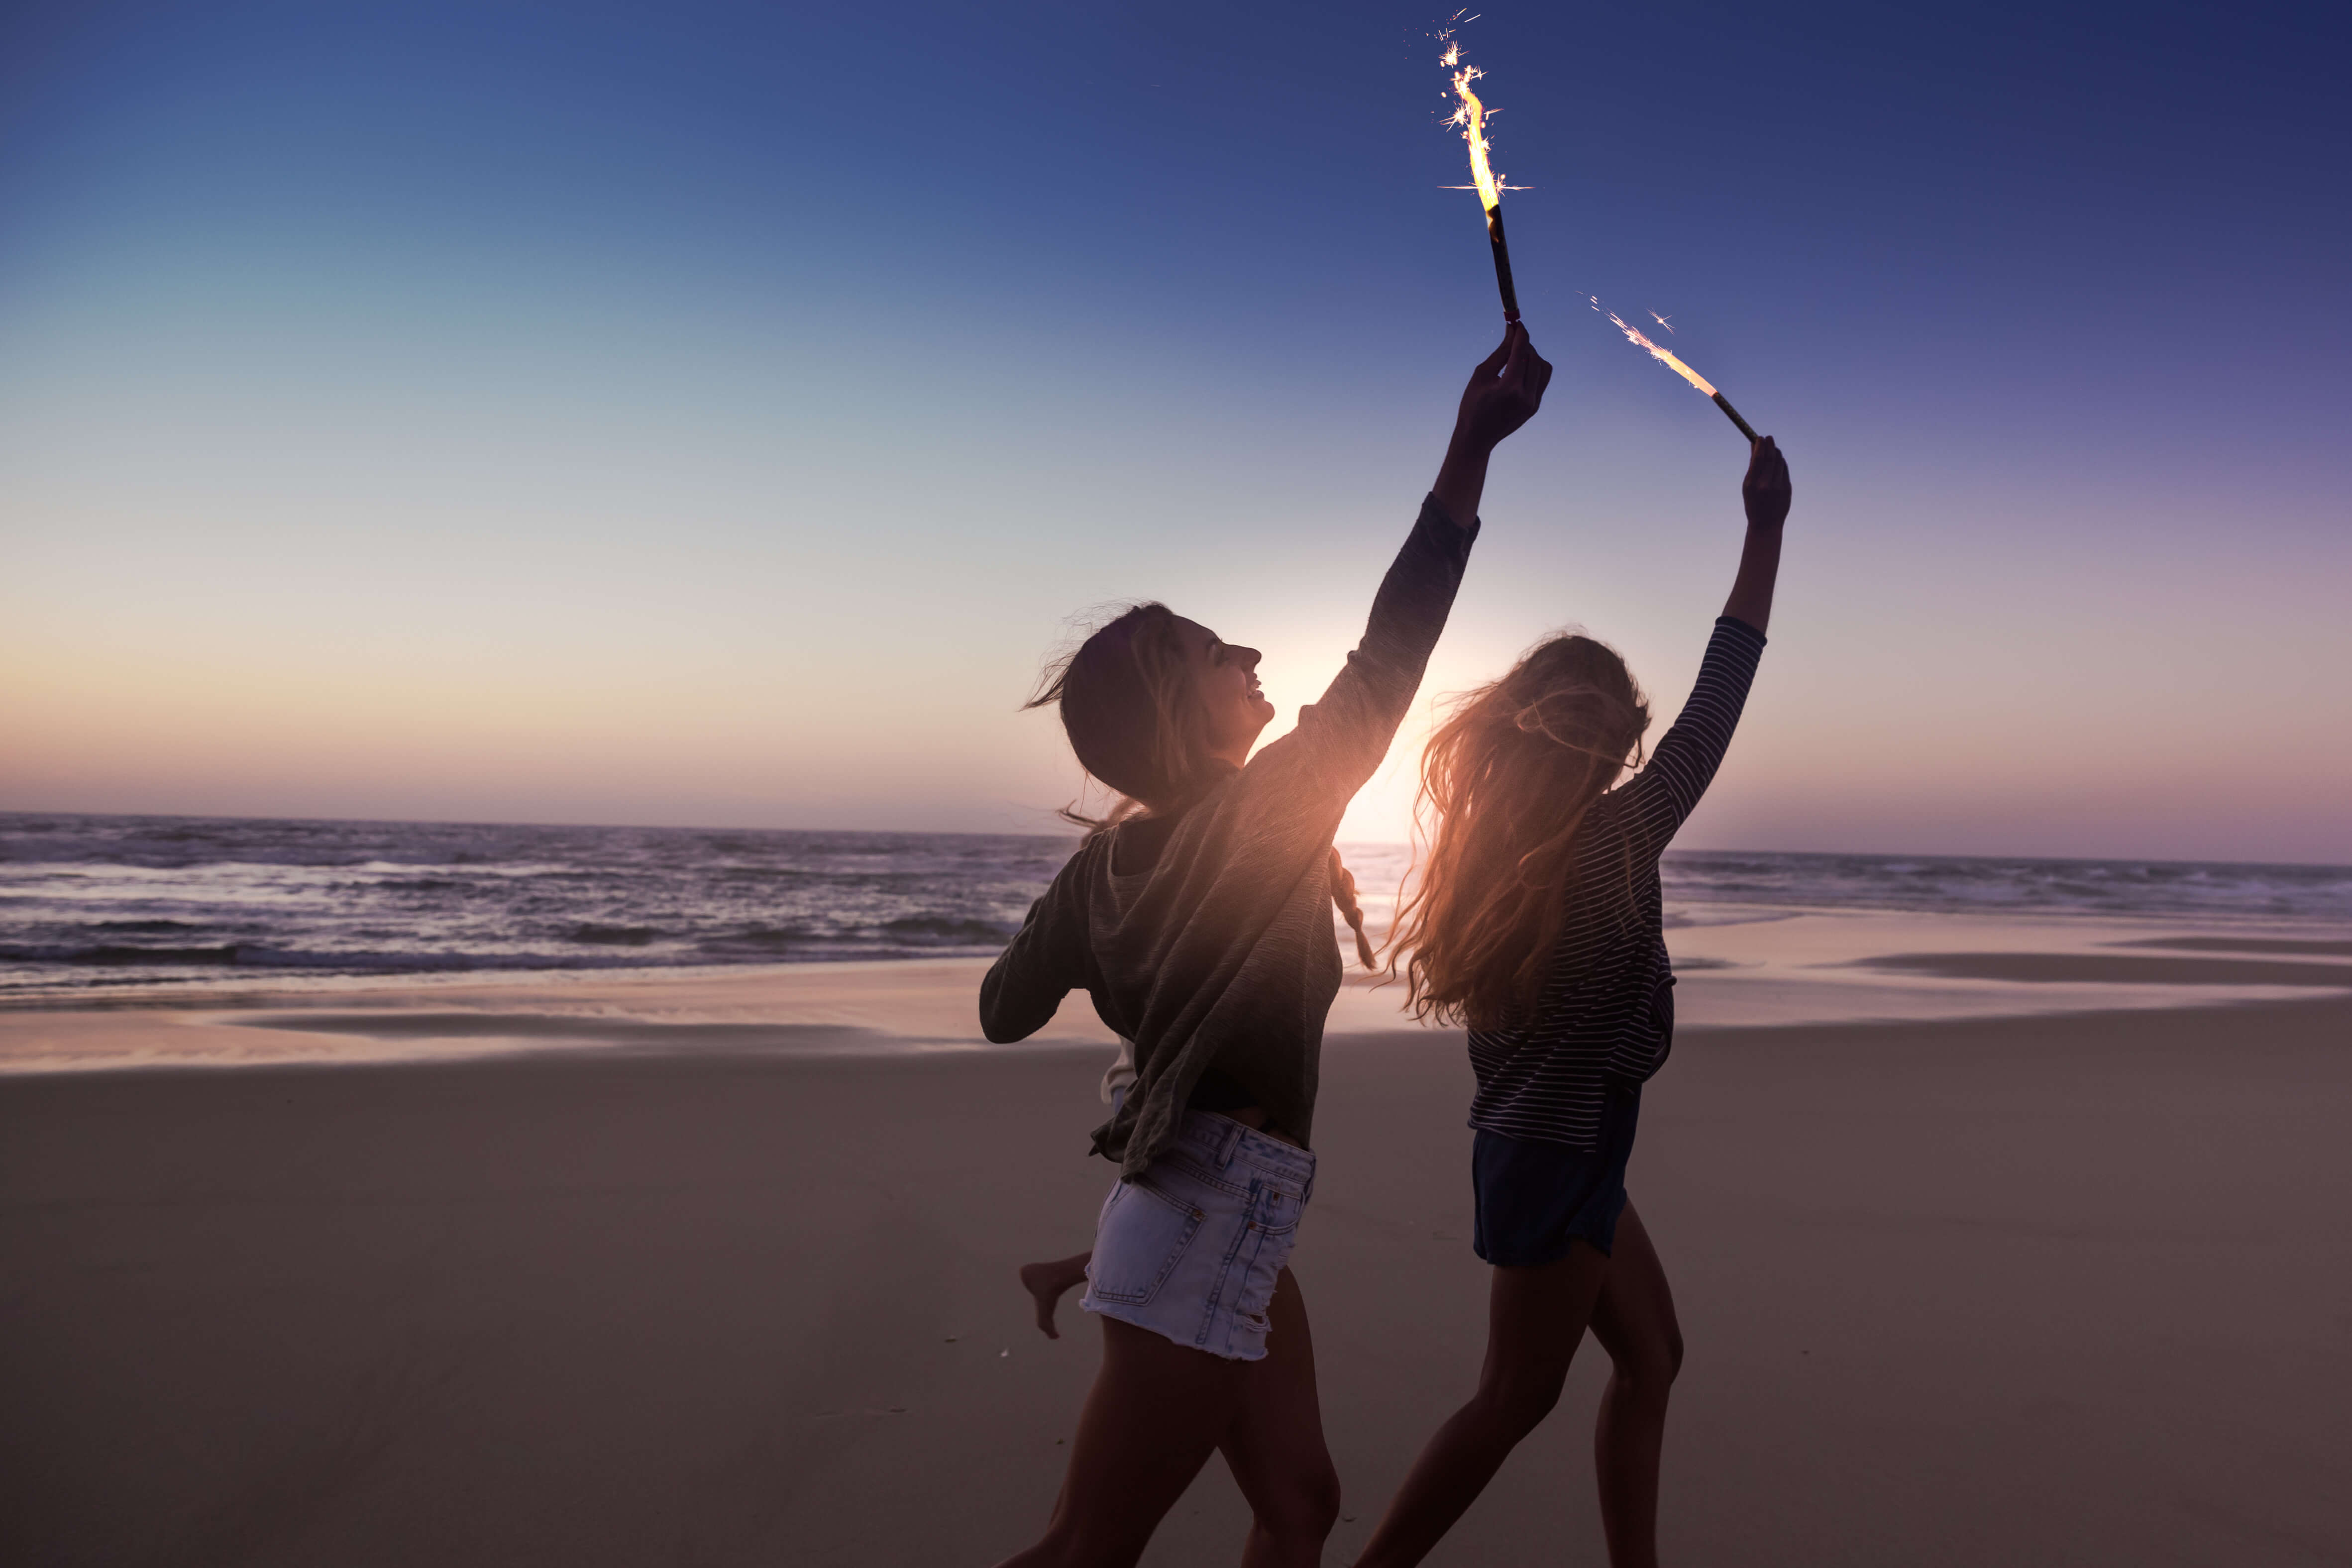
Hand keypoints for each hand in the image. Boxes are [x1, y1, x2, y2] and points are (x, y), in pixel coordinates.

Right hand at [1452, 322, 1551, 452]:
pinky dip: (1534, 369)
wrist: (1476, 438)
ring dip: (1533, 356)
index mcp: (1509, 388)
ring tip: (1516, 356)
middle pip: (1534, 358)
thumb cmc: (1472, 404)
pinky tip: (1520, 369)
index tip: (1517, 323)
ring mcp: (1533, 403)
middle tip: (1513, 338)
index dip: (1520, 334)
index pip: (1521, 352)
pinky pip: (1542, 379)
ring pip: (1543, 367)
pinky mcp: (1535, 406)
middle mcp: (1525, 396)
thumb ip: (1500, 352)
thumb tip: (1512, 331)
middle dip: (1525, 345)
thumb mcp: (1481, 375)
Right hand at [1741, 435, 1791, 531]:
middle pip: (1770, 458)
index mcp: (1752, 485)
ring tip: (1772, 447)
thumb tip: (1753, 446)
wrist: (1765, 525)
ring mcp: (1778, 487)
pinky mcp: (1787, 489)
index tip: (1759, 437)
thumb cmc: (1753, 504)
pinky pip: (1785, 470)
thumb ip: (1752, 467)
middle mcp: (1766, 485)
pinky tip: (1778, 459)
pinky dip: (1781, 462)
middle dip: (1769, 445)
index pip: (1757, 459)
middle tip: (1768, 437)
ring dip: (1776, 453)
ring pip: (1780, 463)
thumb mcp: (1747, 486)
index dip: (1759, 446)